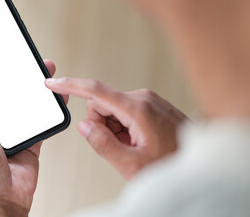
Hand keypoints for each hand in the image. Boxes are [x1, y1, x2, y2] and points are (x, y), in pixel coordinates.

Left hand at [0, 60, 67, 216]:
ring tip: (43, 77)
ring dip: (34, 93)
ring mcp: (13, 135)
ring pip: (25, 107)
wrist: (5, 199)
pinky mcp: (30, 143)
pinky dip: (48, 112)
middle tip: (26, 65)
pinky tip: (54, 100)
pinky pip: (41, 124)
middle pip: (6, 98)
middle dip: (16, 81)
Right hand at [46, 78, 187, 179]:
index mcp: (138, 109)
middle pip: (102, 103)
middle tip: (119, 146)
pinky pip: (125, 110)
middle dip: (101, 125)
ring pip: (112, 108)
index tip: (52, 83)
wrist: (196, 164)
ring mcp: (150, 100)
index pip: (95, 91)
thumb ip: (103, 144)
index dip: (70, 86)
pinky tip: (138, 140)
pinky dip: (124, 126)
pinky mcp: (153, 104)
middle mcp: (143, 98)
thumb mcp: (131, 165)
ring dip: (114, 128)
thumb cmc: (171, 165)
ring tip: (133, 146)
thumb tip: (84, 126)